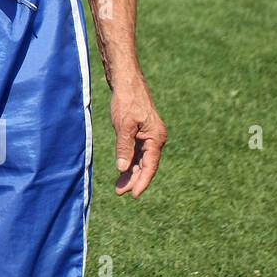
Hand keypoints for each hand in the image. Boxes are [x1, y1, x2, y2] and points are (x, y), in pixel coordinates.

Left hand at [109, 76, 166, 198]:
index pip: (150, 166)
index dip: (142, 181)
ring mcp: (149, 134)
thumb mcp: (123, 125)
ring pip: (141, 159)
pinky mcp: (141, 130)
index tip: (133, 195)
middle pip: (146, 165)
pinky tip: (123, 169)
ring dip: (131, 171)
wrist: (126, 81)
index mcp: (156, 138)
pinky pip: (137, 150)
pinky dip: (130, 160)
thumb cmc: (126, 101)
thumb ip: (124, 147)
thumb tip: (122, 168)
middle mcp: (156, 138)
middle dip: (134, 179)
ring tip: (119, 186)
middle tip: (120, 192)